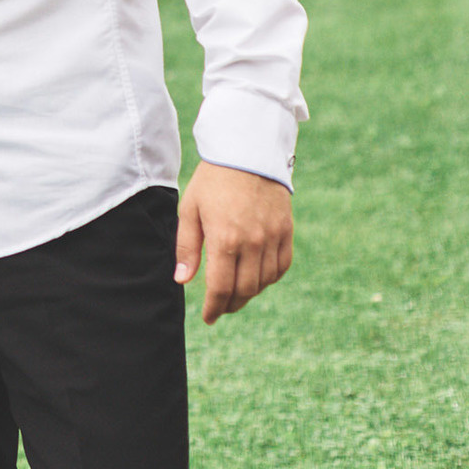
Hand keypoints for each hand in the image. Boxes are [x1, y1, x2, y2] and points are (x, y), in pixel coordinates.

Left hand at [176, 162, 294, 322]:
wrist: (247, 152)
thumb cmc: (212, 179)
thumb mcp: (190, 209)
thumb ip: (187, 247)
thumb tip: (182, 281)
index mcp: (225, 239)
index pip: (221, 288)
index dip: (214, 308)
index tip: (208, 317)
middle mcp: (253, 243)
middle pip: (245, 290)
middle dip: (230, 304)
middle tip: (220, 308)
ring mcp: (273, 238)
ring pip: (264, 282)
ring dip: (249, 293)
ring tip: (235, 294)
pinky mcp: (286, 231)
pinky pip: (281, 266)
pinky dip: (269, 278)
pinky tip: (257, 278)